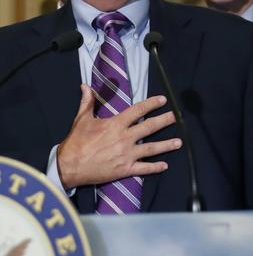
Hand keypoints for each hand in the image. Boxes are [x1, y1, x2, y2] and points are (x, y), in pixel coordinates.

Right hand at [57, 84, 180, 188]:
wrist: (69, 167)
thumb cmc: (75, 143)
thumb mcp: (81, 120)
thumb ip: (87, 102)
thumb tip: (85, 86)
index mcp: (116, 124)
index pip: (138, 110)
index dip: (151, 104)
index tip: (163, 100)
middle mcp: (124, 138)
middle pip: (149, 127)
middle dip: (165, 121)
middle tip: (176, 117)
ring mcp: (126, 155)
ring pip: (151, 148)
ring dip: (167, 145)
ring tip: (179, 142)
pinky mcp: (125, 169)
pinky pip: (144, 168)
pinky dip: (155, 168)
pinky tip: (165, 165)